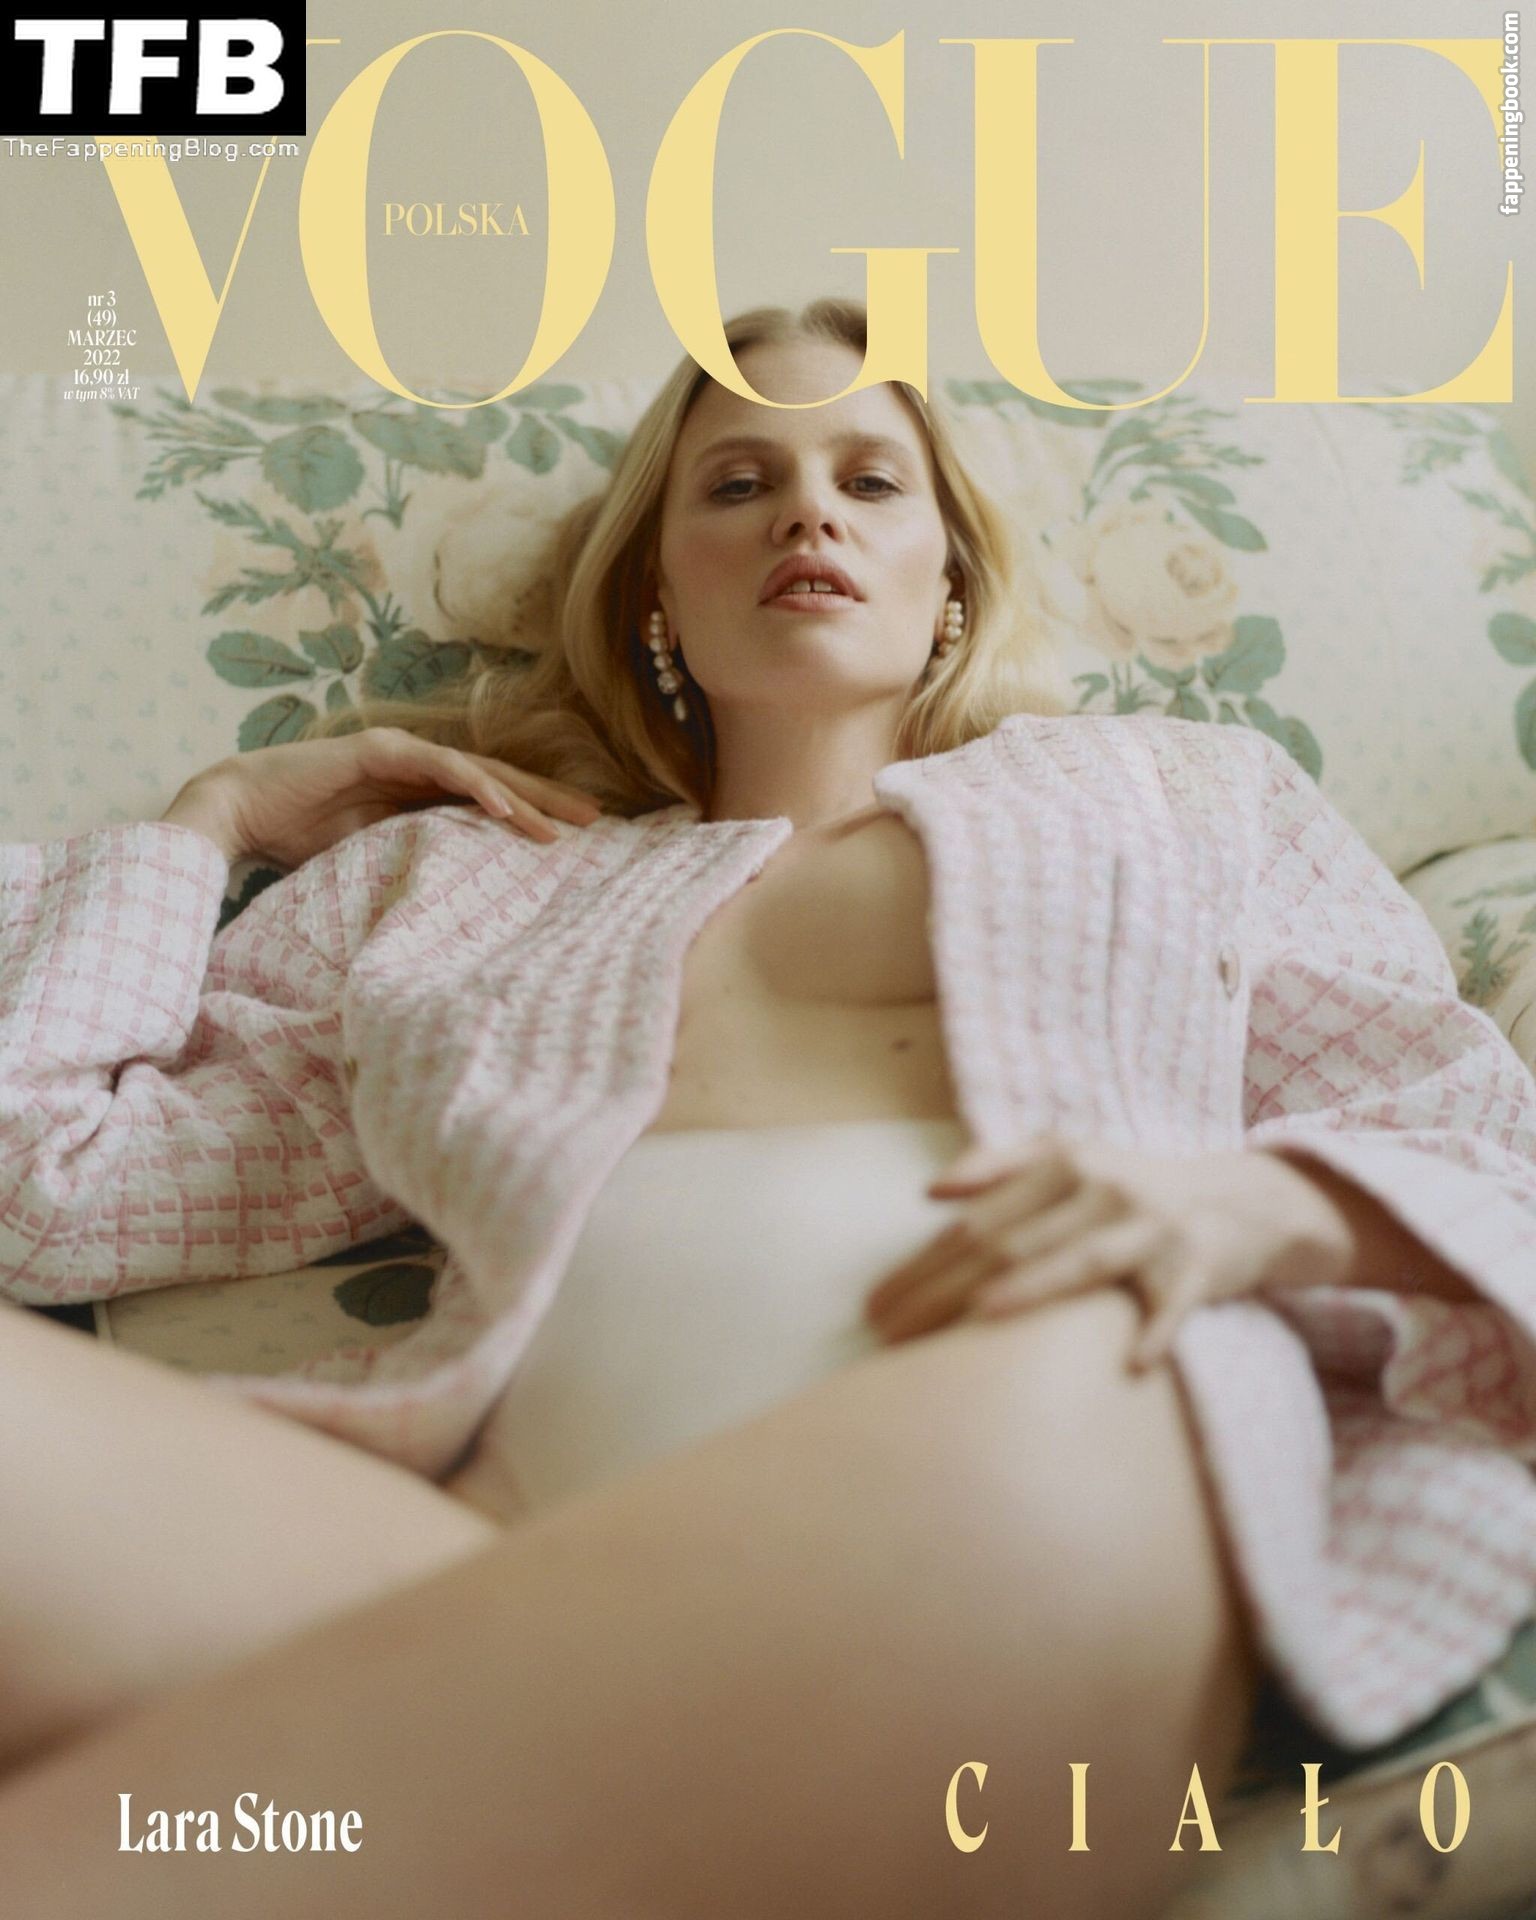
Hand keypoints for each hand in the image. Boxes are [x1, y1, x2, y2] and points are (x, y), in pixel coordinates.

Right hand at [163, 728, 602, 868]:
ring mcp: (399, 755)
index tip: (574, 843)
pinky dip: (477, 787)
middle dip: (549, 801)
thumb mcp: (370, 861)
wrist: (237, 813)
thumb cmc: (295, 841)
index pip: (487, 803)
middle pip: (497, 783)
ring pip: (479, 773)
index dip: (532, 817)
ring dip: (526, 797)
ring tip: (565, 824)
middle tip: (598, 823)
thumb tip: (454, 909)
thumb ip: (413, 865)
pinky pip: (440, 768)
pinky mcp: (378, 751)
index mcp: (416, 795)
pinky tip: (509, 809)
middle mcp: (416, 768)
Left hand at [862, 1133, 1355, 1370]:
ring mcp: (1152, 1230)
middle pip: (1010, 1243)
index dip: (919, 1262)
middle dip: (943, 1289)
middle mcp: (1103, 1190)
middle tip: (888, 1334)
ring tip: (983, 1315)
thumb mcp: (1068, 1158)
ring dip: (1034, 1289)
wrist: (1240, 1199)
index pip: (975, 1221)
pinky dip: (1156, 1333)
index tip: (873, 1306)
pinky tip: (1132, 1364)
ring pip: (1083, 1263)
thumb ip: (998, 1165)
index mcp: (1063, 1164)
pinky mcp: (1196, 1270)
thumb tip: (931, 1193)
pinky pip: (1173, 1306)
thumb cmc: (1129, 1188)